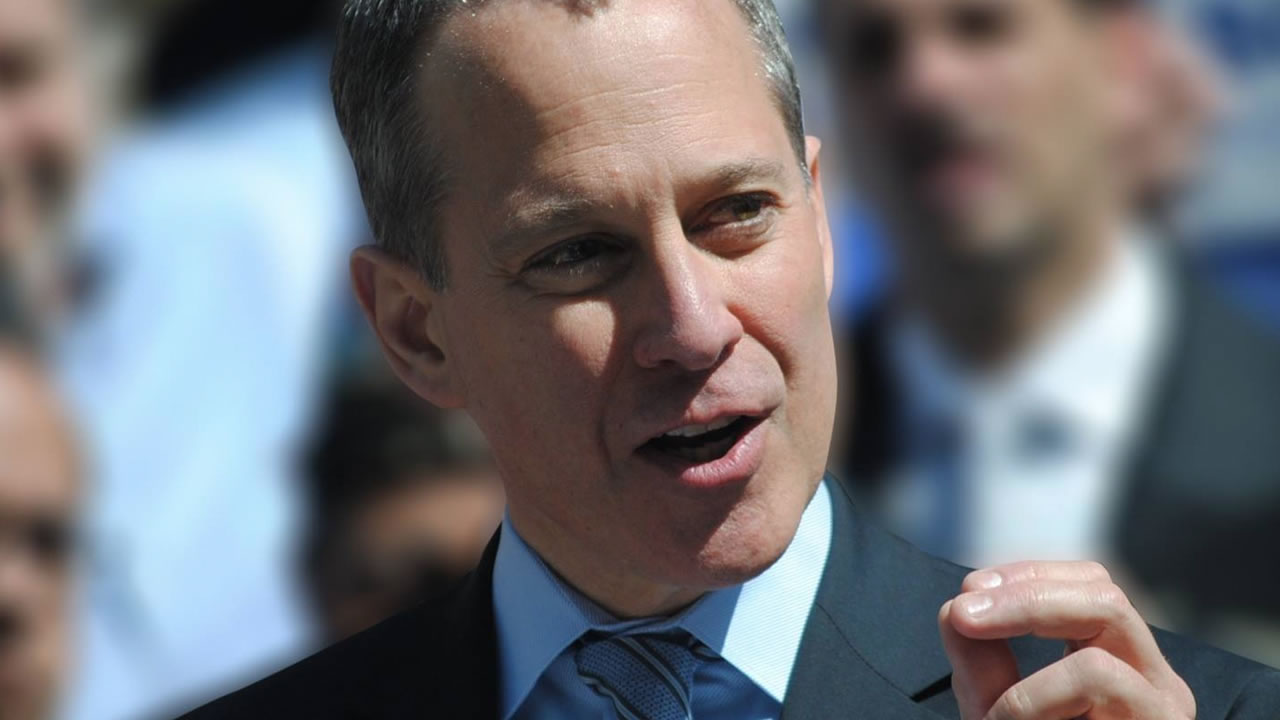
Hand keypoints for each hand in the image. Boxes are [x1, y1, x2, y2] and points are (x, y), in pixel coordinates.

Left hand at [938, 561, 1195, 718]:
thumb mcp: (994, 711)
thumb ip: (979, 659)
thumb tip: (956, 604)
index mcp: (1121, 663)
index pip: (1087, 585)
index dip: (1026, 576)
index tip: (968, 591)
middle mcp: (1152, 680)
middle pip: (1104, 591)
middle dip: (1024, 592)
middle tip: (964, 609)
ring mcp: (1162, 708)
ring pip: (1107, 623)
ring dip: (1030, 637)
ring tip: (990, 705)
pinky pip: (1097, 678)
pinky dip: (1034, 695)